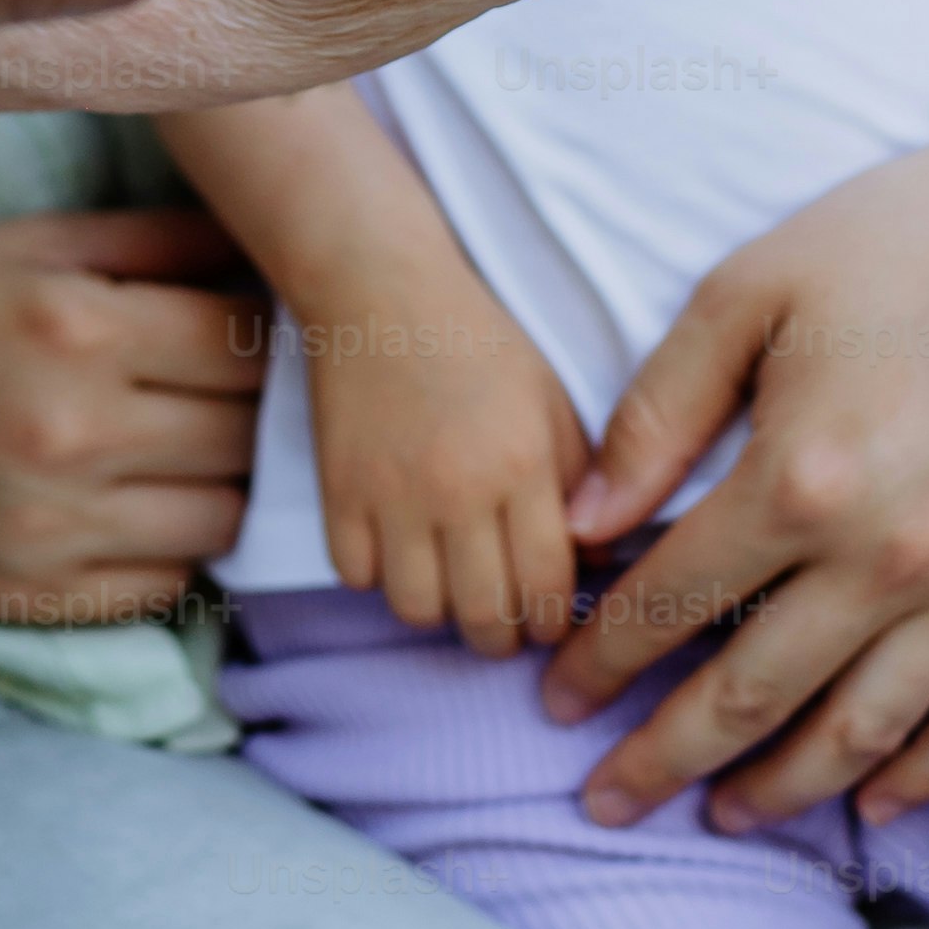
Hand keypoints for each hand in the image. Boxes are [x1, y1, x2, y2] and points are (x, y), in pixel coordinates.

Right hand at [0, 213, 265, 624]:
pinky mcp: (33, 600)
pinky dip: (166, 543)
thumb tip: (270, 249)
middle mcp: (69, 432)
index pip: (243, 341)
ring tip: (174, 447)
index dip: (255, 332)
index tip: (238, 328)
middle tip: (211, 389)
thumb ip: (154, 241)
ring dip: (216, 482)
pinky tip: (127, 502)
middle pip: (245, 434)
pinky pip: (167, 582)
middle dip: (244, 408)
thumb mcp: (23, 245)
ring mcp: (51, 529)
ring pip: (224, 518)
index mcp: (70, 324)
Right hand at [301, 259, 588, 657]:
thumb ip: (579, 482)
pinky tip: (396, 550)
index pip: (548, 588)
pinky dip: (376, 576)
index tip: (548, 618)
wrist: (379, 292)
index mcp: (522, 466)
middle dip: (502, 636)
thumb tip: (591, 563)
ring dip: (439, 610)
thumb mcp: (552, 403)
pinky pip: (355, 576)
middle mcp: (458, 491)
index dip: (553, 621)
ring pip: (417, 609)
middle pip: (485, 617)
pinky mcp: (337, 490)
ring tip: (449, 587)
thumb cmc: (479, 344)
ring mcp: (391, 495)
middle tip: (504, 620)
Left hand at [538, 109, 928, 831]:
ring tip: (720, 816)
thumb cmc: (892, 238)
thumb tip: (587, 526)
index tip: (554, 700)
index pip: (672, 604)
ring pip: (864, 730)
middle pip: (753, 694)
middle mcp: (895, 554)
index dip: (601, 662)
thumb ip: (658, 415)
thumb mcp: (746, 292)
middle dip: (663, 757)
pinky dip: (926, 775)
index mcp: (805, 479)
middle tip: (604, 803)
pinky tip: (871, 805)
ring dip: (784, 788)